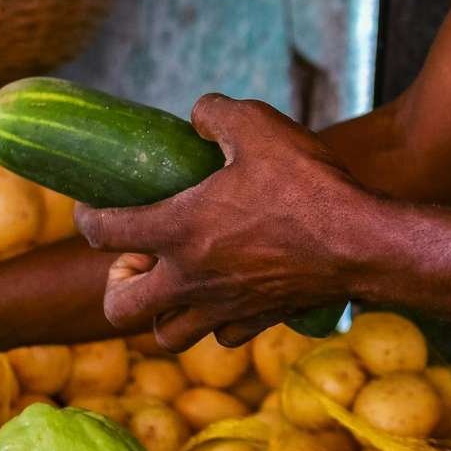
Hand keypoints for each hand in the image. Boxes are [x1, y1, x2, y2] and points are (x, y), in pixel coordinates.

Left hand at [75, 94, 383, 350]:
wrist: (363, 243)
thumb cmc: (307, 184)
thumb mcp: (257, 125)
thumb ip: (216, 114)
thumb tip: (198, 118)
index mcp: (178, 230)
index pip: (103, 232)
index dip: (87, 217)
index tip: (93, 208)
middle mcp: (191, 279)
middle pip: (120, 309)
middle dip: (116, 286)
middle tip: (137, 259)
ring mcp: (224, 308)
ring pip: (168, 336)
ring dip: (161, 314)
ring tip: (177, 283)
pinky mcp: (259, 322)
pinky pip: (222, 337)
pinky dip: (215, 321)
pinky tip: (228, 294)